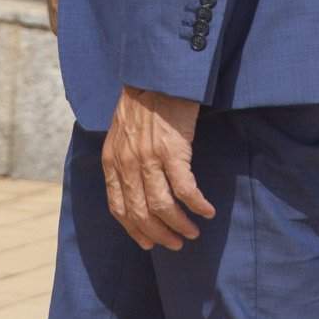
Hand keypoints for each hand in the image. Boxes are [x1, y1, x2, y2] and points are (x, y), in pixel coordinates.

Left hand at [100, 85, 214, 250]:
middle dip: (159, 234)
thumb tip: (134, 186)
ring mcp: (149, 158)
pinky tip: (207, 211)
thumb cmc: (144, 102)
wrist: (158, 74)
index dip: (135, 230)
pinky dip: (196, 205)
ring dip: (179, 225)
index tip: (149, 244)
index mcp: (112, 161)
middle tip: (176, 244)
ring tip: (192, 233)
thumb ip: (123, 159)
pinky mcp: (172, 150)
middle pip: (141, 213)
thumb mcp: (121, 132)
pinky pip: (185, 189)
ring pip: (162, 206)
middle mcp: (127, 163)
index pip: (119, 208)